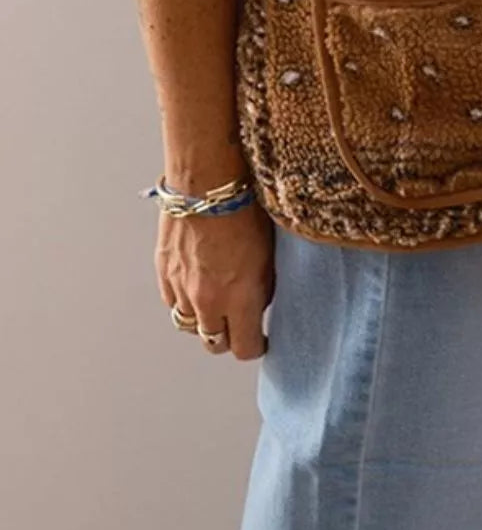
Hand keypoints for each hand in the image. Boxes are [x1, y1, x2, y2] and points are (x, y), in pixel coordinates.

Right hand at [156, 200, 274, 358]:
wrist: (207, 181)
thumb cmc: (245, 208)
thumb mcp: (269, 252)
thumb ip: (262, 286)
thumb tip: (257, 302)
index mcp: (240, 297)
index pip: (243, 348)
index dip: (254, 347)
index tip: (260, 340)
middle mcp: (208, 301)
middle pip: (214, 343)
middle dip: (228, 336)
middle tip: (238, 322)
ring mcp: (182, 288)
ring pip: (190, 325)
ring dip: (204, 319)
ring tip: (217, 301)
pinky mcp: (164, 272)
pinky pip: (173, 302)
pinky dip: (184, 299)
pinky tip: (197, 282)